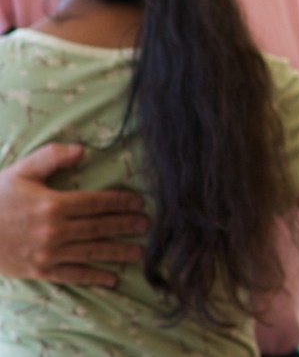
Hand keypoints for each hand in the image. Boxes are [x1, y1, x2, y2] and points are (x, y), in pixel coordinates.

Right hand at [0, 143, 146, 285]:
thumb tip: (83, 149)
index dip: (121, 202)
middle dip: (126, 225)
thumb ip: (52, 157)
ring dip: (117, 251)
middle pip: (100, 227)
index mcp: (54, 205)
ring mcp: (48, 254)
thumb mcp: (21, 172)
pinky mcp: (40, 271)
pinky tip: (111, 279)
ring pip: (91, 252)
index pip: (97, 202)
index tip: (139, 202)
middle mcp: (55, 231)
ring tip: (139, 251)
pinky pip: (72, 275)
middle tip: (148, 226)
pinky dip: (93, 277)